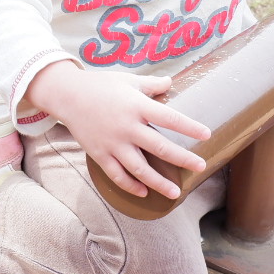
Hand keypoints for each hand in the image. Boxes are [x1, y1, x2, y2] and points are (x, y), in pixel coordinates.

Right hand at [25, 62, 209, 199]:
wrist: (66, 95)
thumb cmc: (100, 85)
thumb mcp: (127, 80)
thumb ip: (151, 84)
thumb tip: (171, 82)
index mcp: (136, 106)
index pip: (169, 118)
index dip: (189, 127)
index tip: (206, 134)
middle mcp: (126, 127)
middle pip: (160, 147)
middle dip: (183, 159)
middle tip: (200, 167)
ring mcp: (112, 143)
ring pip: (140, 169)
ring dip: (159, 183)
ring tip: (175, 193)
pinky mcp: (100, 154)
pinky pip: (117, 175)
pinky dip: (131, 186)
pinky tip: (144, 192)